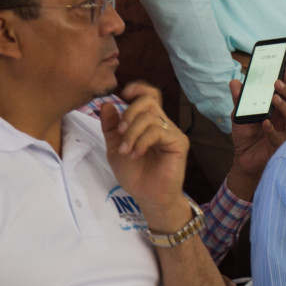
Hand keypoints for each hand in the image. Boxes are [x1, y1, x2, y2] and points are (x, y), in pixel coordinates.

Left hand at [99, 83, 190, 230]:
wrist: (148, 196)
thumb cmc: (135, 175)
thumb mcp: (114, 148)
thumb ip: (111, 127)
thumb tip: (106, 104)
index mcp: (149, 123)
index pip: (149, 95)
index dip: (138, 89)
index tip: (123, 94)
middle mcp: (163, 124)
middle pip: (148, 100)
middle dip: (129, 114)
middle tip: (120, 133)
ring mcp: (172, 133)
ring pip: (150, 117)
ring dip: (132, 134)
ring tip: (126, 152)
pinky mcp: (179, 143)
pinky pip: (158, 131)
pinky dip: (142, 141)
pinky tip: (136, 154)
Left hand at [227, 69, 285, 200]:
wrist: (243, 159)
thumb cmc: (246, 137)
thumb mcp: (239, 115)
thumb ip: (239, 99)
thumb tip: (234, 82)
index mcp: (276, 109)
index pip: (285, 93)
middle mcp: (284, 119)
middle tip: (276, 83)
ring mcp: (285, 132)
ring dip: (285, 107)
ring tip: (274, 99)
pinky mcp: (281, 145)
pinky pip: (281, 136)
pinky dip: (273, 130)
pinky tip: (265, 124)